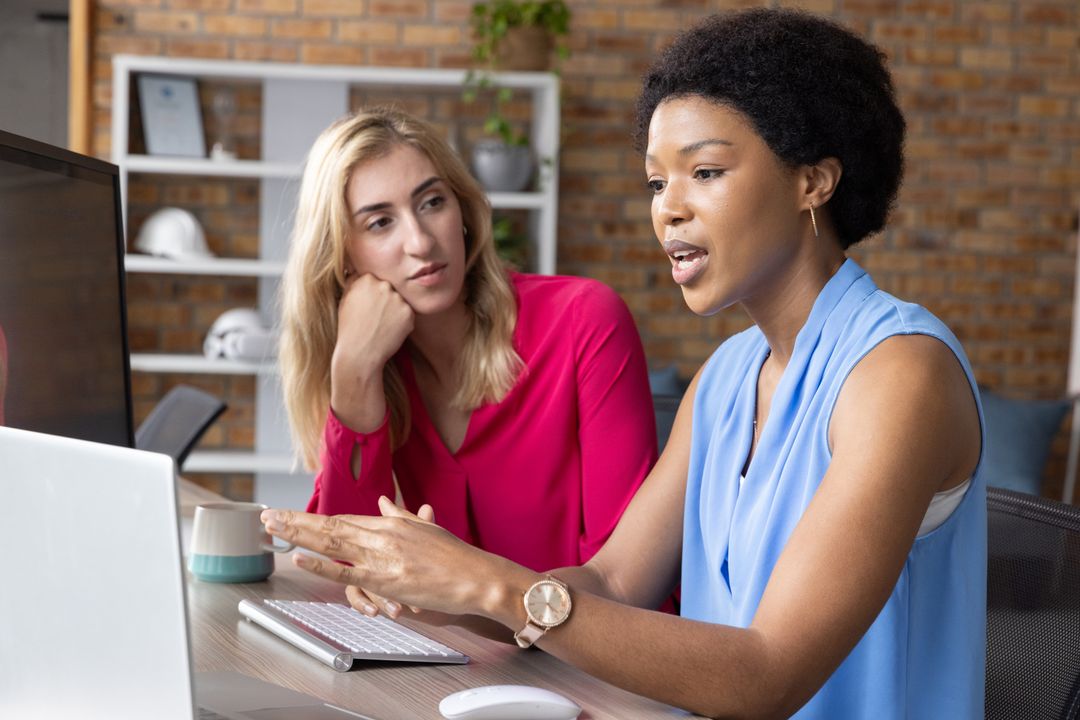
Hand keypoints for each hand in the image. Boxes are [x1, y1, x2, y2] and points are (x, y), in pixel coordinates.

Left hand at [261, 497, 512, 618]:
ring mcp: (382, 556)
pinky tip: (301, 557)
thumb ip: (401, 515)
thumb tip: (385, 501)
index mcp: (390, 523)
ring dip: (298, 534)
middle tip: (267, 517)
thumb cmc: (456, 557)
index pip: (343, 518)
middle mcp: (382, 535)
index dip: (314, 517)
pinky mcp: (386, 579)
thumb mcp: (426, 527)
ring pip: (332, 542)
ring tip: (273, 529)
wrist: (477, 575)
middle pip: (330, 525)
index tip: (291, 516)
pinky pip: (346, 571)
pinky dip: (321, 564)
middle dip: (295, 521)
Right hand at [330, 273, 413, 430]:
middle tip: (375, 319)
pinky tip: (389, 332)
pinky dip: (402, 323)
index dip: (371, 295)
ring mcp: (397, 299)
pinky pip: (408, 314)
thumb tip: (358, 270)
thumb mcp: (345, 300)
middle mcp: (384, 285)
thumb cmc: (349, 329)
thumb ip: (355, 283)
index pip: (374, 280)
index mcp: (366, 279)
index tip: (367, 307)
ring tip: (381, 326)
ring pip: (399, 302)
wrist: (360, 353)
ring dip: (394, 311)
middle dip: (385, 301)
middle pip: (389, 289)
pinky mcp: (408, 312)